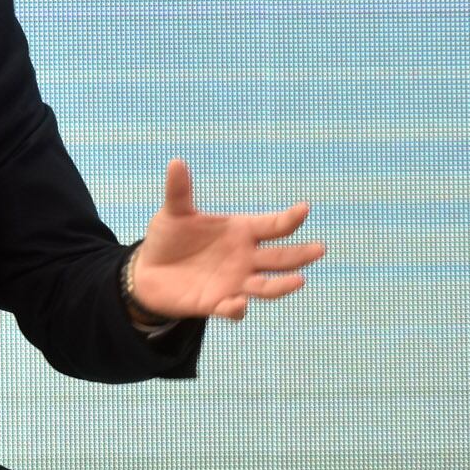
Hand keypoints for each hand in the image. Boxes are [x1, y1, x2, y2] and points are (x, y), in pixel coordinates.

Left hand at [132, 158, 324, 320]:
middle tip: (320, 248)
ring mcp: (234, 282)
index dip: (289, 218)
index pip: (272, 225)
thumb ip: (179, 191)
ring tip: (299, 281)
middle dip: (300, 254)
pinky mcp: (217, 303)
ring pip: (266, 286)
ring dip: (282, 285)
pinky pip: (234, 308)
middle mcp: (244, 257)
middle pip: (280, 257)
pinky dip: (238, 307)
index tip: (304, 209)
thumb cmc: (168, 238)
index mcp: (240, 231)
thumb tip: (175, 161)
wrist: (150, 272)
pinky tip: (239, 303)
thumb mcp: (173, 213)